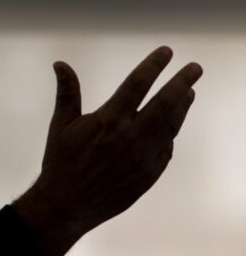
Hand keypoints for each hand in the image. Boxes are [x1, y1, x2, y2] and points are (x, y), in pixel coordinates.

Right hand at [13, 46, 202, 255]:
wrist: (68, 204)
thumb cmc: (61, 161)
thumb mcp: (61, 124)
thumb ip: (67, 92)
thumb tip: (60, 63)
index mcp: (108, 119)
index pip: (137, 83)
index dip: (154, 65)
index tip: (166, 52)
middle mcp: (130, 136)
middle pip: (166, 102)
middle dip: (183, 81)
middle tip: (196, 68)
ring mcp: (144, 156)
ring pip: (171, 124)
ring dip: (182, 106)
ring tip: (189, 92)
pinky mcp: (150, 173)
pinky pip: (166, 147)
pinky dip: (170, 132)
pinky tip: (170, 124)